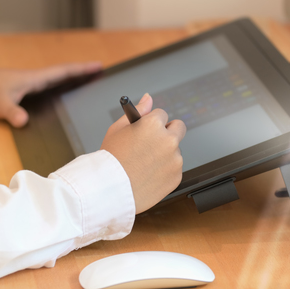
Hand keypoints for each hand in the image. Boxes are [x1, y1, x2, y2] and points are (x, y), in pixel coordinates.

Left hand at [0, 62, 101, 126]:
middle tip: (98, 71)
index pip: (62, 72)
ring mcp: (27, 82)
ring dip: (70, 77)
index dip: (81, 69)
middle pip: (62, 73)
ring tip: (85, 79)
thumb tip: (24, 121)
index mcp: (33, 78)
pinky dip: (57, 85)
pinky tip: (58, 91)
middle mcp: (33, 78)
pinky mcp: (21, 88)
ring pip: (54, 78)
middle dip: (81, 72)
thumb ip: (12, 113)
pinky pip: (45, 85)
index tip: (98, 66)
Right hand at [100, 93, 186, 213]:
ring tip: (144, 164)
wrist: (110, 190)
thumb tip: (148, 98)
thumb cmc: (111, 160)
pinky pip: (174, 168)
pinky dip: (165, 171)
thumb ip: (138, 111)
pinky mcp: (177, 176)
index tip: (147, 129)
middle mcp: (168, 140)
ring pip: (175, 150)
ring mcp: (175, 159)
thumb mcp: (118, 129)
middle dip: (169, 131)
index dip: (153, 122)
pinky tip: (149, 175)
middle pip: (179, 127)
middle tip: (155, 142)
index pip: (162, 114)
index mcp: (154, 124)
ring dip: (165, 154)